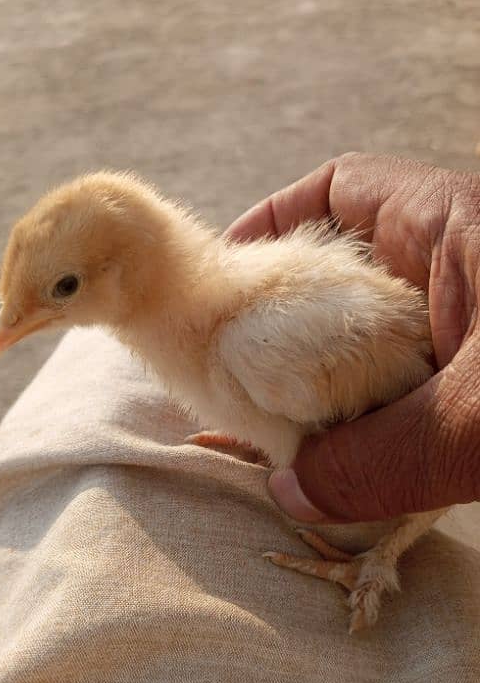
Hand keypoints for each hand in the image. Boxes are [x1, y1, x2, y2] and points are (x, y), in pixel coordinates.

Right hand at [226, 153, 479, 521]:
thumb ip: (384, 459)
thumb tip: (291, 493)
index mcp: (461, 227)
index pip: (343, 189)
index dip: (275, 218)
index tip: (227, 270)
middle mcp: (463, 264)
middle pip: (345, 266)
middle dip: (287, 312)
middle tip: (237, 362)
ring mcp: (472, 323)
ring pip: (374, 335)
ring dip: (325, 378)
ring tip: (278, 423)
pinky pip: (406, 385)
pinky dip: (371, 420)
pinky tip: (349, 460)